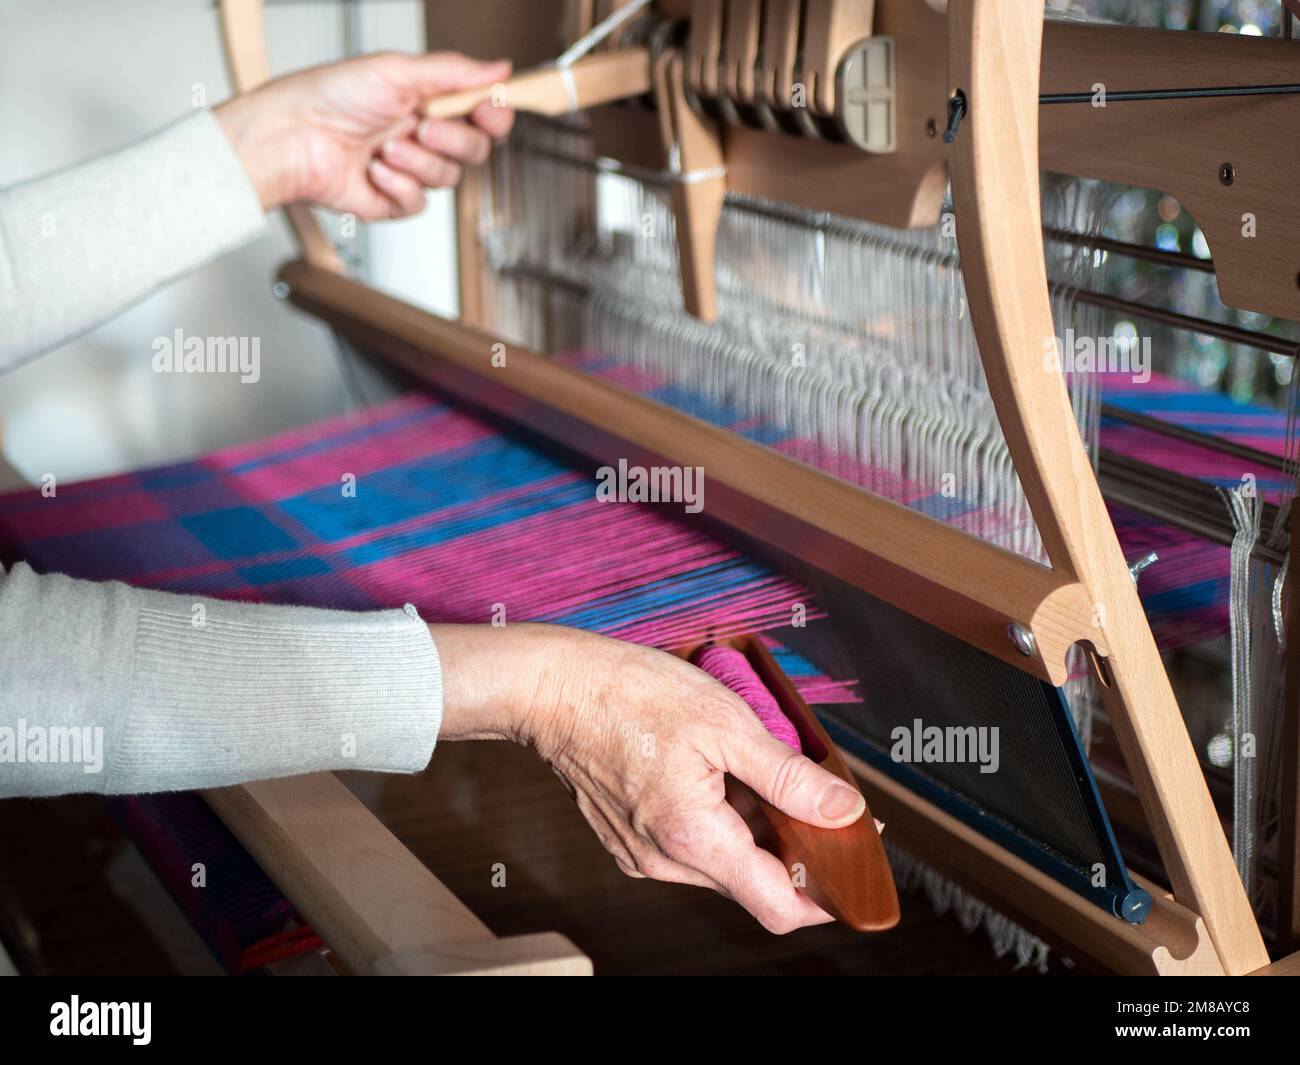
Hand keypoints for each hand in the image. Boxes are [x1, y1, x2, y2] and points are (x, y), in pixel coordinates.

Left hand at [215, 51, 514, 217]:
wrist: (291, 138)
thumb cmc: (329, 96)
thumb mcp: (396, 70)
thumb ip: (452, 71)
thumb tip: (497, 66)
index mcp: (428, 101)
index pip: (482, 114)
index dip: (493, 115)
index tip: (487, 110)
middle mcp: (423, 135)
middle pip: (475, 150)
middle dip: (453, 140)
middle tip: (425, 127)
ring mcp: (410, 170)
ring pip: (448, 179)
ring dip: (417, 163)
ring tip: (384, 147)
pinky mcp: (393, 201)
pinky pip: (420, 204)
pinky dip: (398, 186)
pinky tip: (373, 171)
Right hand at [432, 623, 870, 933]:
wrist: (553, 690)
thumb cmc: (631, 695)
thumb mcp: (726, 722)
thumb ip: (789, 776)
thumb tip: (844, 810)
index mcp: (694, 838)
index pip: (779, 908)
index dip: (826, 898)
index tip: (851, 867)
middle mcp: (665, 862)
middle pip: (754, 885)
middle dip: (793, 851)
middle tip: (817, 800)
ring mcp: (642, 855)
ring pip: (723, 866)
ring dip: (754, 833)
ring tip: (756, 774)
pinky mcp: (628, 842)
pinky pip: (692, 849)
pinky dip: (719, 824)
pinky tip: (716, 776)